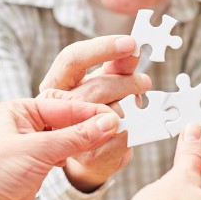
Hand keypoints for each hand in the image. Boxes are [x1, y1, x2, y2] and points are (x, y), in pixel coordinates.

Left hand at [0, 97, 120, 199]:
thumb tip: (108, 123)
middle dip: (93, 124)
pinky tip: (95, 153)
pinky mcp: (39, 165)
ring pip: (71, 137)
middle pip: (70, 119)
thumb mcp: (39, 150)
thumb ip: (76, 137)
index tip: (115, 118)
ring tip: (112, 140)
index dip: (91, 112)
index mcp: (22, 109)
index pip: (65, 105)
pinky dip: (81, 154)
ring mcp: (34, 145)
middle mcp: (28, 124)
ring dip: (89, 140)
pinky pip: (67, 154)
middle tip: (119, 129)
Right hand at [38, 35, 149, 190]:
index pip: (72, 58)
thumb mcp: (103, 82)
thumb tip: (134, 48)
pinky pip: (121, 135)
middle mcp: (56, 108)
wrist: (90, 154)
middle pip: (98, 86)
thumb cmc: (94, 111)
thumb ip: (117, 66)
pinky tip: (135, 125)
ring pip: (111, 112)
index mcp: (56, 84)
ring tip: (138, 106)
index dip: (103, 48)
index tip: (132, 43)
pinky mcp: (88, 155)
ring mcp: (68, 133)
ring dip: (132, 107)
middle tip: (145, 82)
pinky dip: (135, 128)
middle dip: (128, 82)